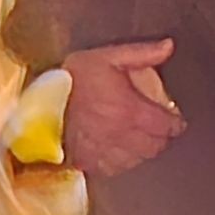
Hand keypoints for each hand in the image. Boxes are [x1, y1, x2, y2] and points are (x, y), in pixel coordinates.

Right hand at [62, 39, 187, 177]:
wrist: (38, 101)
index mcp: (130, 110)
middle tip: (159, 127)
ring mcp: (105, 151)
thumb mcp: (107, 56)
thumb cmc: (72, 78)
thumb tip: (169, 46)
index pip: (166, 126)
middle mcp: (122, 135)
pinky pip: (117, 168)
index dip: (175, 123)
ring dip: (144, 149)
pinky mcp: (90, 161)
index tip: (175, 120)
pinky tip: (121, 150)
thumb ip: (142, 53)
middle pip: (156, 145)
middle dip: (161, 136)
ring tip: (141, 138)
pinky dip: (124, 161)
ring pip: (139, 159)